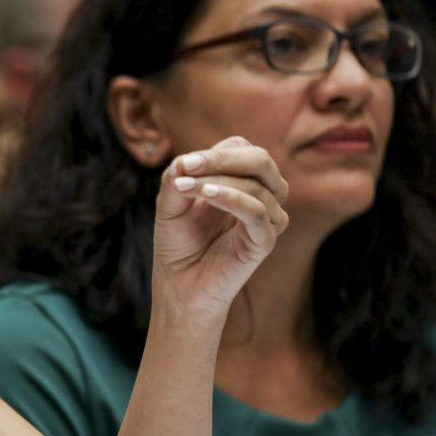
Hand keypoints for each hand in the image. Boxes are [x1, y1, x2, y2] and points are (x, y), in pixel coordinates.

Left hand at [152, 136, 288, 313]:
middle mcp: (259, 197)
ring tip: (185, 188)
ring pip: (259, 184)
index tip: (185, 164)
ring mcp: (266, 220)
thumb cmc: (177, 244)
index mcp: (241, 183)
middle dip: (224, 158)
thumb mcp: (170, 204)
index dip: (217, 152)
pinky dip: (232, 197)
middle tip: (190, 166)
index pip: (243, 150)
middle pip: (261, 160)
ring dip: (219, 179)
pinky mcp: (264, 241)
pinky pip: (257, 211)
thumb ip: (177, 178)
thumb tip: (186, 160)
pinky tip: (207, 195)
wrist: (179, 285)